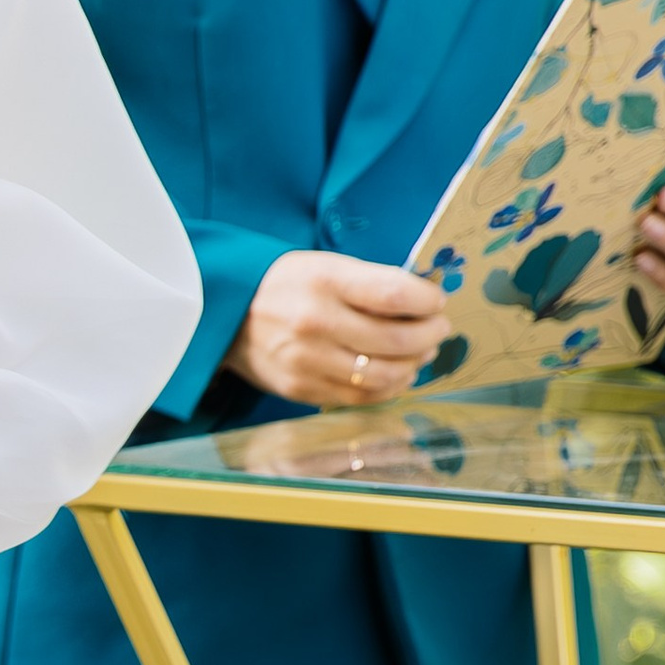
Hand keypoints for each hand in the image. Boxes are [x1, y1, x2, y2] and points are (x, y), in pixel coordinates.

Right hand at [225, 251, 447, 407]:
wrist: (225, 312)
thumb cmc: (286, 285)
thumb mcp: (326, 266)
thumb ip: (372, 284)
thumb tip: (425, 306)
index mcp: (324, 281)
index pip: (395, 294)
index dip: (428, 301)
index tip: (437, 301)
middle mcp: (315, 322)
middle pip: (398, 339)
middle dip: (431, 334)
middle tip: (439, 329)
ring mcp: (307, 361)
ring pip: (385, 375)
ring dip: (415, 364)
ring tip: (421, 353)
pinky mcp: (301, 388)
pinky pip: (362, 397)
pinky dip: (390, 387)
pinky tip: (397, 374)